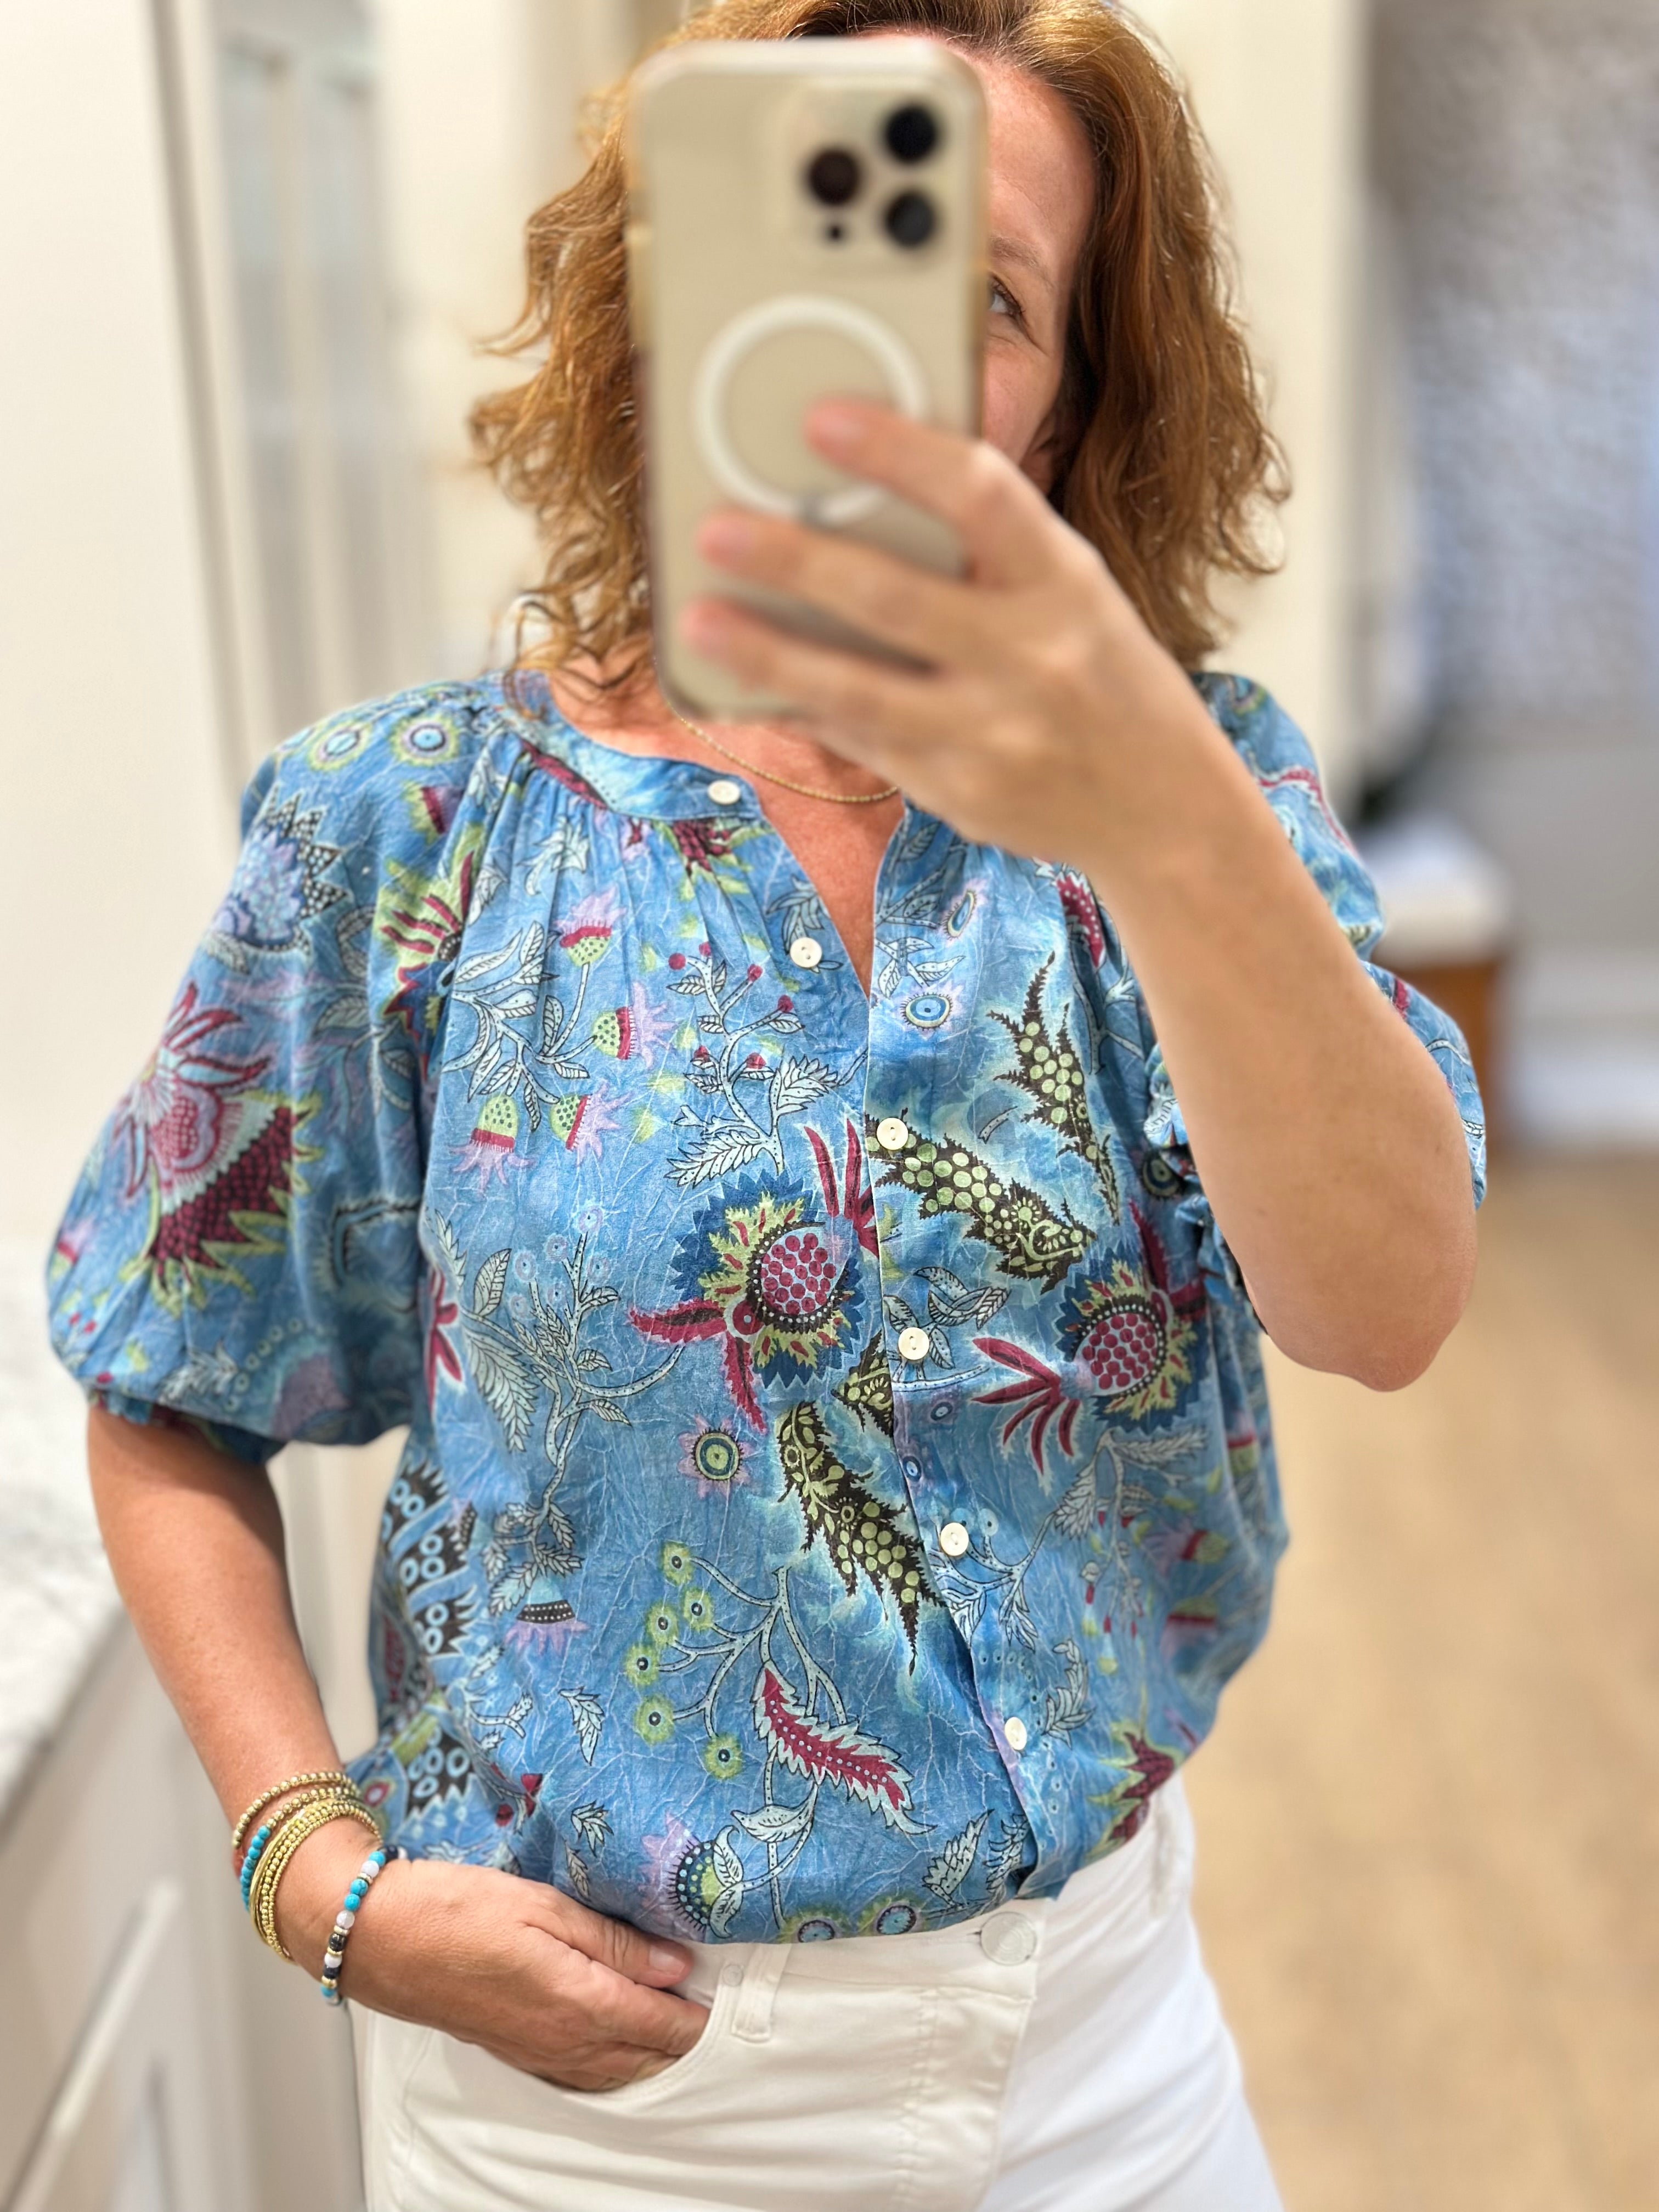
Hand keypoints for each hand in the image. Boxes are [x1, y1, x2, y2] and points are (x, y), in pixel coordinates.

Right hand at [276, 1822, 705, 2090]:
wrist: (383, 1939)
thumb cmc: (459, 1909)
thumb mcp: (546, 1907)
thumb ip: (615, 1942)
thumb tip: (676, 1965)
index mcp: (577, 1999)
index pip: (660, 2022)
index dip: (696, 2014)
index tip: (722, 1994)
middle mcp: (562, 2038)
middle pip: (643, 2056)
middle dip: (681, 2040)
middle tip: (711, 2012)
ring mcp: (536, 2052)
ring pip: (613, 2072)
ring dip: (649, 2058)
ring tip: (677, 2031)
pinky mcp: (514, 2051)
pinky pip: (579, 2075)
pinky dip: (611, 2067)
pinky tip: (619, 2049)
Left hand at [680, 398, 1226, 874]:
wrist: (1166, 811)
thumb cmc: (1101, 676)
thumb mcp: (1071, 594)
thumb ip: (988, 555)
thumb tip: (859, 503)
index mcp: (1066, 583)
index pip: (982, 495)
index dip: (899, 451)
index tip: (823, 419)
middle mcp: (1032, 657)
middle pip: (894, 597)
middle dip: (794, 559)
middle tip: (717, 527)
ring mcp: (991, 734)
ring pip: (856, 689)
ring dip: (766, 651)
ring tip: (696, 618)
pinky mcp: (956, 792)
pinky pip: (858, 741)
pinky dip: (797, 707)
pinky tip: (741, 680)